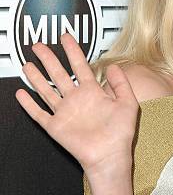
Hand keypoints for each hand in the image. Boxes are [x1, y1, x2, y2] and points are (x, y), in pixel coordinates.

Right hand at [15, 33, 139, 174]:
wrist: (110, 156)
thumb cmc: (121, 134)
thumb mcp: (128, 104)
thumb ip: (121, 84)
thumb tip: (114, 66)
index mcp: (93, 93)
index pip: (80, 66)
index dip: (73, 51)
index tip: (65, 38)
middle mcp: (77, 100)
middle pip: (58, 74)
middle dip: (48, 59)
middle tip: (38, 46)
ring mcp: (65, 113)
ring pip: (46, 90)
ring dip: (36, 77)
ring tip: (27, 64)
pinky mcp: (55, 126)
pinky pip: (39, 113)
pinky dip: (29, 104)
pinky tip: (21, 93)